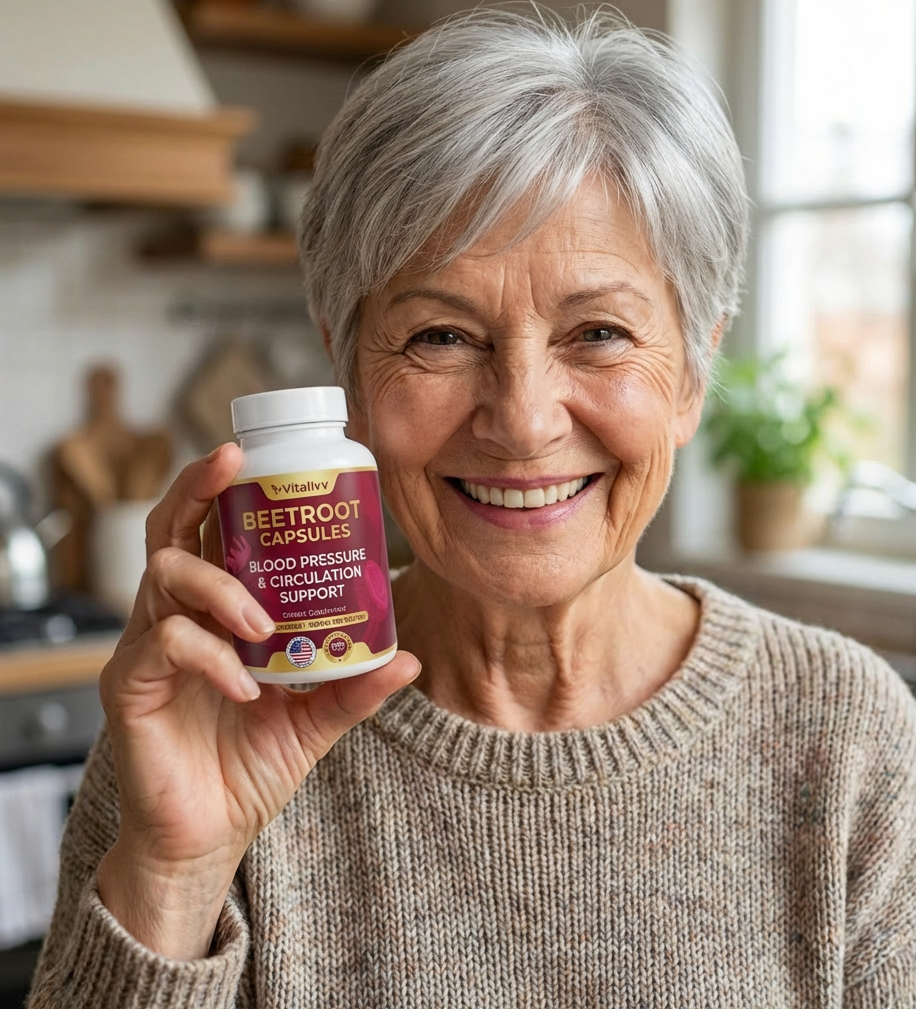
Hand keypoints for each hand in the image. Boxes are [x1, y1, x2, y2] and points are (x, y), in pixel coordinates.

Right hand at [95, 444, 418, 959]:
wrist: (209, 834)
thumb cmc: (251, 765)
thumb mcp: (315, 719)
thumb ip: (354, 687)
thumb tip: (410, 655)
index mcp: (214, 612)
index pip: (208, 531)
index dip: (223, 488)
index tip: (257, 456)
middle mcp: (174, 617)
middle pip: (169, 528)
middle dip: (198, 486)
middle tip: (235, 462)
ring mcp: (147, 649)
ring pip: (164, 576)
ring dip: (221, 585)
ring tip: (262, 622)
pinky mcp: (130, 687)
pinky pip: (164, 646)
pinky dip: (211, 655)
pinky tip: (246, 685)